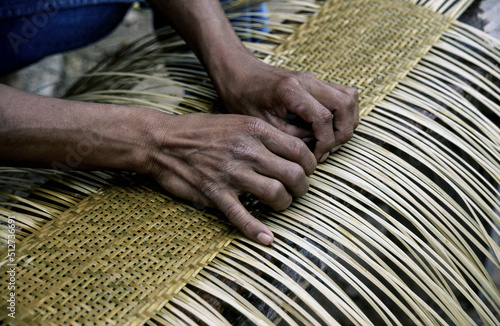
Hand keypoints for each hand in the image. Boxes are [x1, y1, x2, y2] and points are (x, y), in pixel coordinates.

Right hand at [145, 113, 316, 244]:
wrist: (162, 141)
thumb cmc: (200, 130)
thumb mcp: (235, 121)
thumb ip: (262, 134)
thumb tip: (290, 150)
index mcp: (254, 129)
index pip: (299, 150)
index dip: (309, 165)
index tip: (305, 171)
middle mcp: (246, 150)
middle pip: (293, 173)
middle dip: (302, 187)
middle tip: (297, 190)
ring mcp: (231, 173)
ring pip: (275, 194)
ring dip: (284, 204)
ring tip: (281, 204)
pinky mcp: (215, 193)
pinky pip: (241, 216)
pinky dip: (255, 230)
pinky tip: (266, 239)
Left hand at [213, 50, 359, 161]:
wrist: (237, 73)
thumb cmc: (242, 98)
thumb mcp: (261, 125)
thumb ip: (290, 137)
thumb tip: (313, 151)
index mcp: (291, 91)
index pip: (324, 118)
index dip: (325, 143)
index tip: (315, 157)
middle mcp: (308, 80)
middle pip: (346, 104)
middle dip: (342, 133)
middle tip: (325, 150)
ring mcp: (314, 79)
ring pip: (350, 98)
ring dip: (347, 122)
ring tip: (329, 140)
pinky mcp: (316, 82)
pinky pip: (343, 95)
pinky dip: (343, 114)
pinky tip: (327, 129)